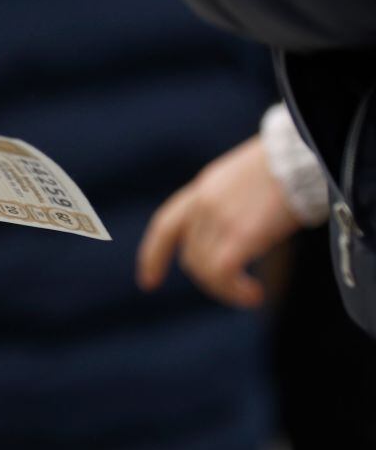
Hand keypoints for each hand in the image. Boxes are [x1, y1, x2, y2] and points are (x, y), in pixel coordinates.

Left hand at [137, 137, 302, 307]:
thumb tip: (240, 233)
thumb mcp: (243, 179)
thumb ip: (229, 203)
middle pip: (190, 256)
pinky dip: (234, 291)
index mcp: (202, 188)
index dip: (153, 255)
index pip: (166, 225)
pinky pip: (222, 273)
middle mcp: (203, 204)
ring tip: (250, 294)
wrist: (301, 154)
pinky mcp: (240, 234)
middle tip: (236, 287)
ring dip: (226, 289)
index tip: (148, 281)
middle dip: (209, 278)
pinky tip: (254, 295)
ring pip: (205, 268)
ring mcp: (219, 218)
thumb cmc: (286, 166)